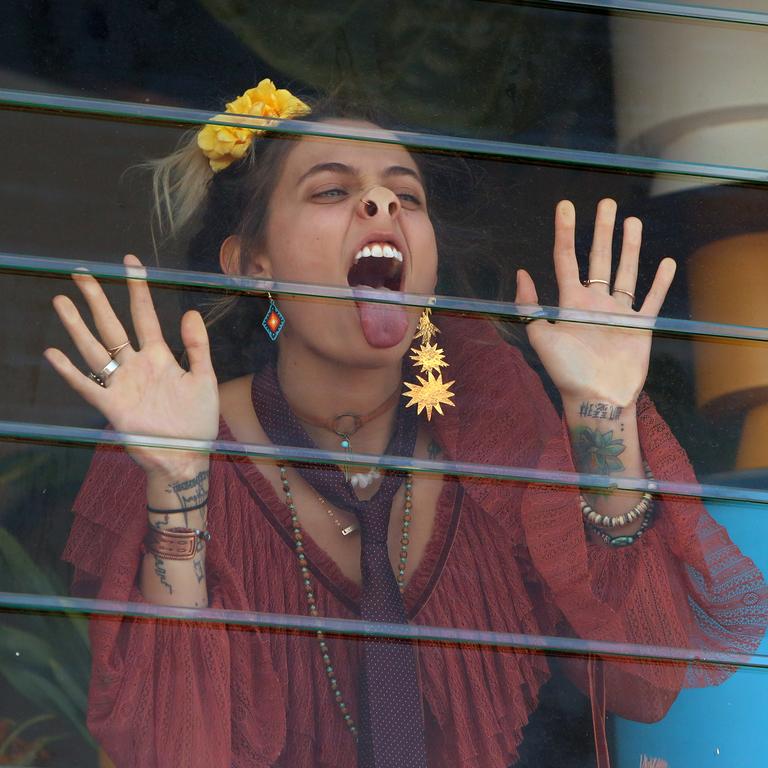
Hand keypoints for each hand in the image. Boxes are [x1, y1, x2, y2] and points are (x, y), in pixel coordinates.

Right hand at [44, 255, 219, 478]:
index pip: (145, 315)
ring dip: (78, 327)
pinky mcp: (113, 407)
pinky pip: (88, 386)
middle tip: (81, 274)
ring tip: (62, 302)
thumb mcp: (205, 379)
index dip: (138, 288)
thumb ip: (198, 347)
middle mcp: (137, 366)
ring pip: (95, 349)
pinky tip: (54, 353)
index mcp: (161, 357)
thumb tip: (189, 311)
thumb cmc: (197, 421)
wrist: (187, 457)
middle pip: (112, 325)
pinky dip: (70, 372)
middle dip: (97, 300)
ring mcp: (123, 385)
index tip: (130, 262)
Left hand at [515, 199, 675, 406]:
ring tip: (633, 221)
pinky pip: (652, 299)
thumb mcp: (541, 337)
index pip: (566, 259)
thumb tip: (521, 273)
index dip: (565, 232)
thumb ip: (530, 306)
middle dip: (602, 231)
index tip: (566, 206)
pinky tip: (665, 262)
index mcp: (570, 303)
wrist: (596, 398)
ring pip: (625, 273)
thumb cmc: (566, 371)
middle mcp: (594, 304)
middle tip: (607, 203)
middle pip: (599, 259)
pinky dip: (660, 282)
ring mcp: (619, 313)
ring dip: (630, 248)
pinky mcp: (640, 327)